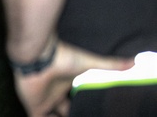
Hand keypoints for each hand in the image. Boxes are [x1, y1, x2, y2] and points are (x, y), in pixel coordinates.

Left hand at [14, 40, 133, 115]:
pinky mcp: (34, 106)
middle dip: (73, 113)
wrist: (39, 56)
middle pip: (65, 109)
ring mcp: (44, 100)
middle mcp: (55, 93)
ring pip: (52, 115)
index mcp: (66, 84)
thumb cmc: (62, 56)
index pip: (76, 100)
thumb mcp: (90, 63)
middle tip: (86, 115)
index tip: (94, 110)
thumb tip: (133, 62)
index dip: (83, 106)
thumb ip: (110, 65)